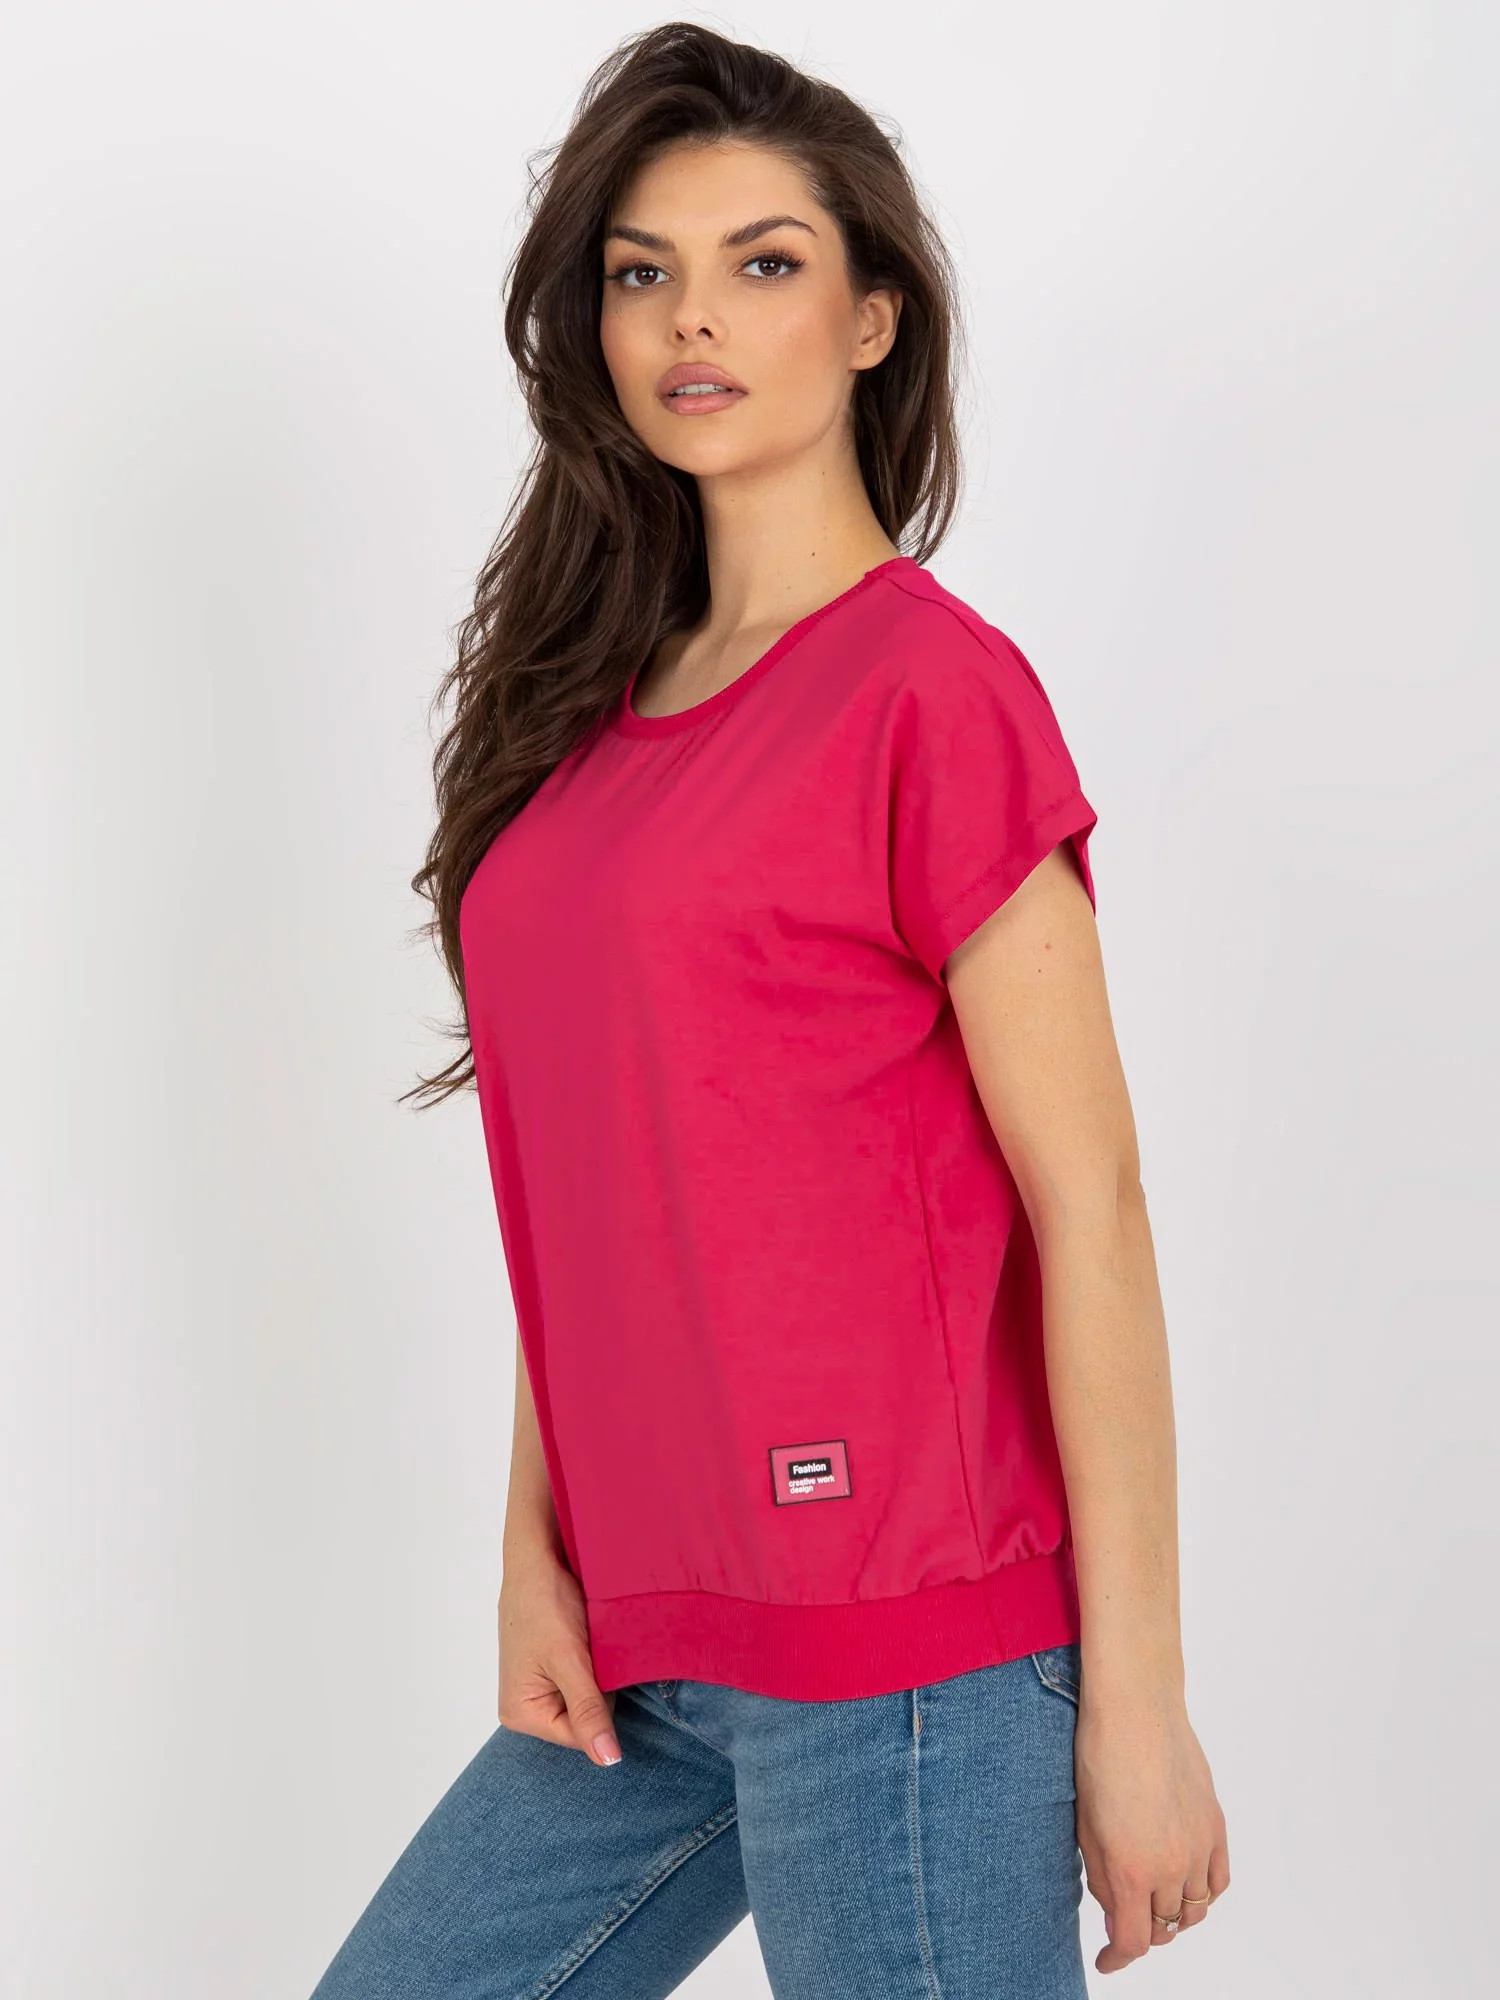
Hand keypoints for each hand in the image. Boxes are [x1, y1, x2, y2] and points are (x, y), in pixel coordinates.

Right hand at [497, 1546, 623, 1765]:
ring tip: (585, 1641)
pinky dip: (592, 1660)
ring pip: (588, 1696)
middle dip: (597, 1686)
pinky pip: (583, 1678)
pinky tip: (585, 1638)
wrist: (538, 1555)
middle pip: (584, 1718)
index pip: (581, 1736)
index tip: (593, 1665)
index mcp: (520, 1715)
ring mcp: (537, 1685)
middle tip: (588, 1650)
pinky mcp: (551, 1666)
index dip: (599, 1703)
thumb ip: (588, 1710)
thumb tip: (608, 1762)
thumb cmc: (545, 1603)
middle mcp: (525, 1707)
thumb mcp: (570, 1660)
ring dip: (596, 1671)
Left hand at [1073, 1684, 1229, 1972]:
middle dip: (1142, 1931)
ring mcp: (1198, 1846)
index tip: (1106, 1960)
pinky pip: (1218, 1881)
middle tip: (1124, 1920)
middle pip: (1164, 1928)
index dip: (1118, 1959)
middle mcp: (1171, 1865)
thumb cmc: (1099, 1756)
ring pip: (1195, 1910)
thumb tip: (1115, 1915)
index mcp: (1130, 1868)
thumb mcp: (1084, 1825)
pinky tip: (1186, 1884)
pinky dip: (1203, 1893)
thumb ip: (1100, 1879)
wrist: (1137, 1707)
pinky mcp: (1216, 1825)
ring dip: (1173, 1915)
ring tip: (1153, 1902)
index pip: (1134, 1941)